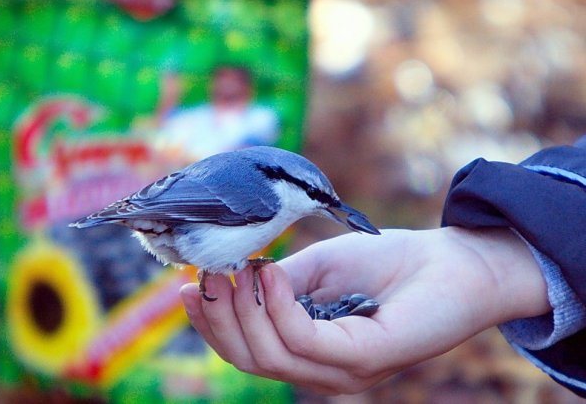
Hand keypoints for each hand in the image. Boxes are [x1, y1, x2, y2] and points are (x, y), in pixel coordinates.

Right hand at [180, 227, 549, 393]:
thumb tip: (235, 282)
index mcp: (308, 351)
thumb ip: (276, 284)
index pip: (246, 352)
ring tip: (234, 270)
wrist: (447, 262)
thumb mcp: (315, 269)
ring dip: (242, 311)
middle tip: (204, 276)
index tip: (185, 289)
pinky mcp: (364, 358)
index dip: (210, 325)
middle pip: (249, 360)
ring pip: (270, 354)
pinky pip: (304, 339)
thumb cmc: (384, 262)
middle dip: (218, 319)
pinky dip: (277, 305)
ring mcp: (343, 370)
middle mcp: (321, 371)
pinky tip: (269, 273)